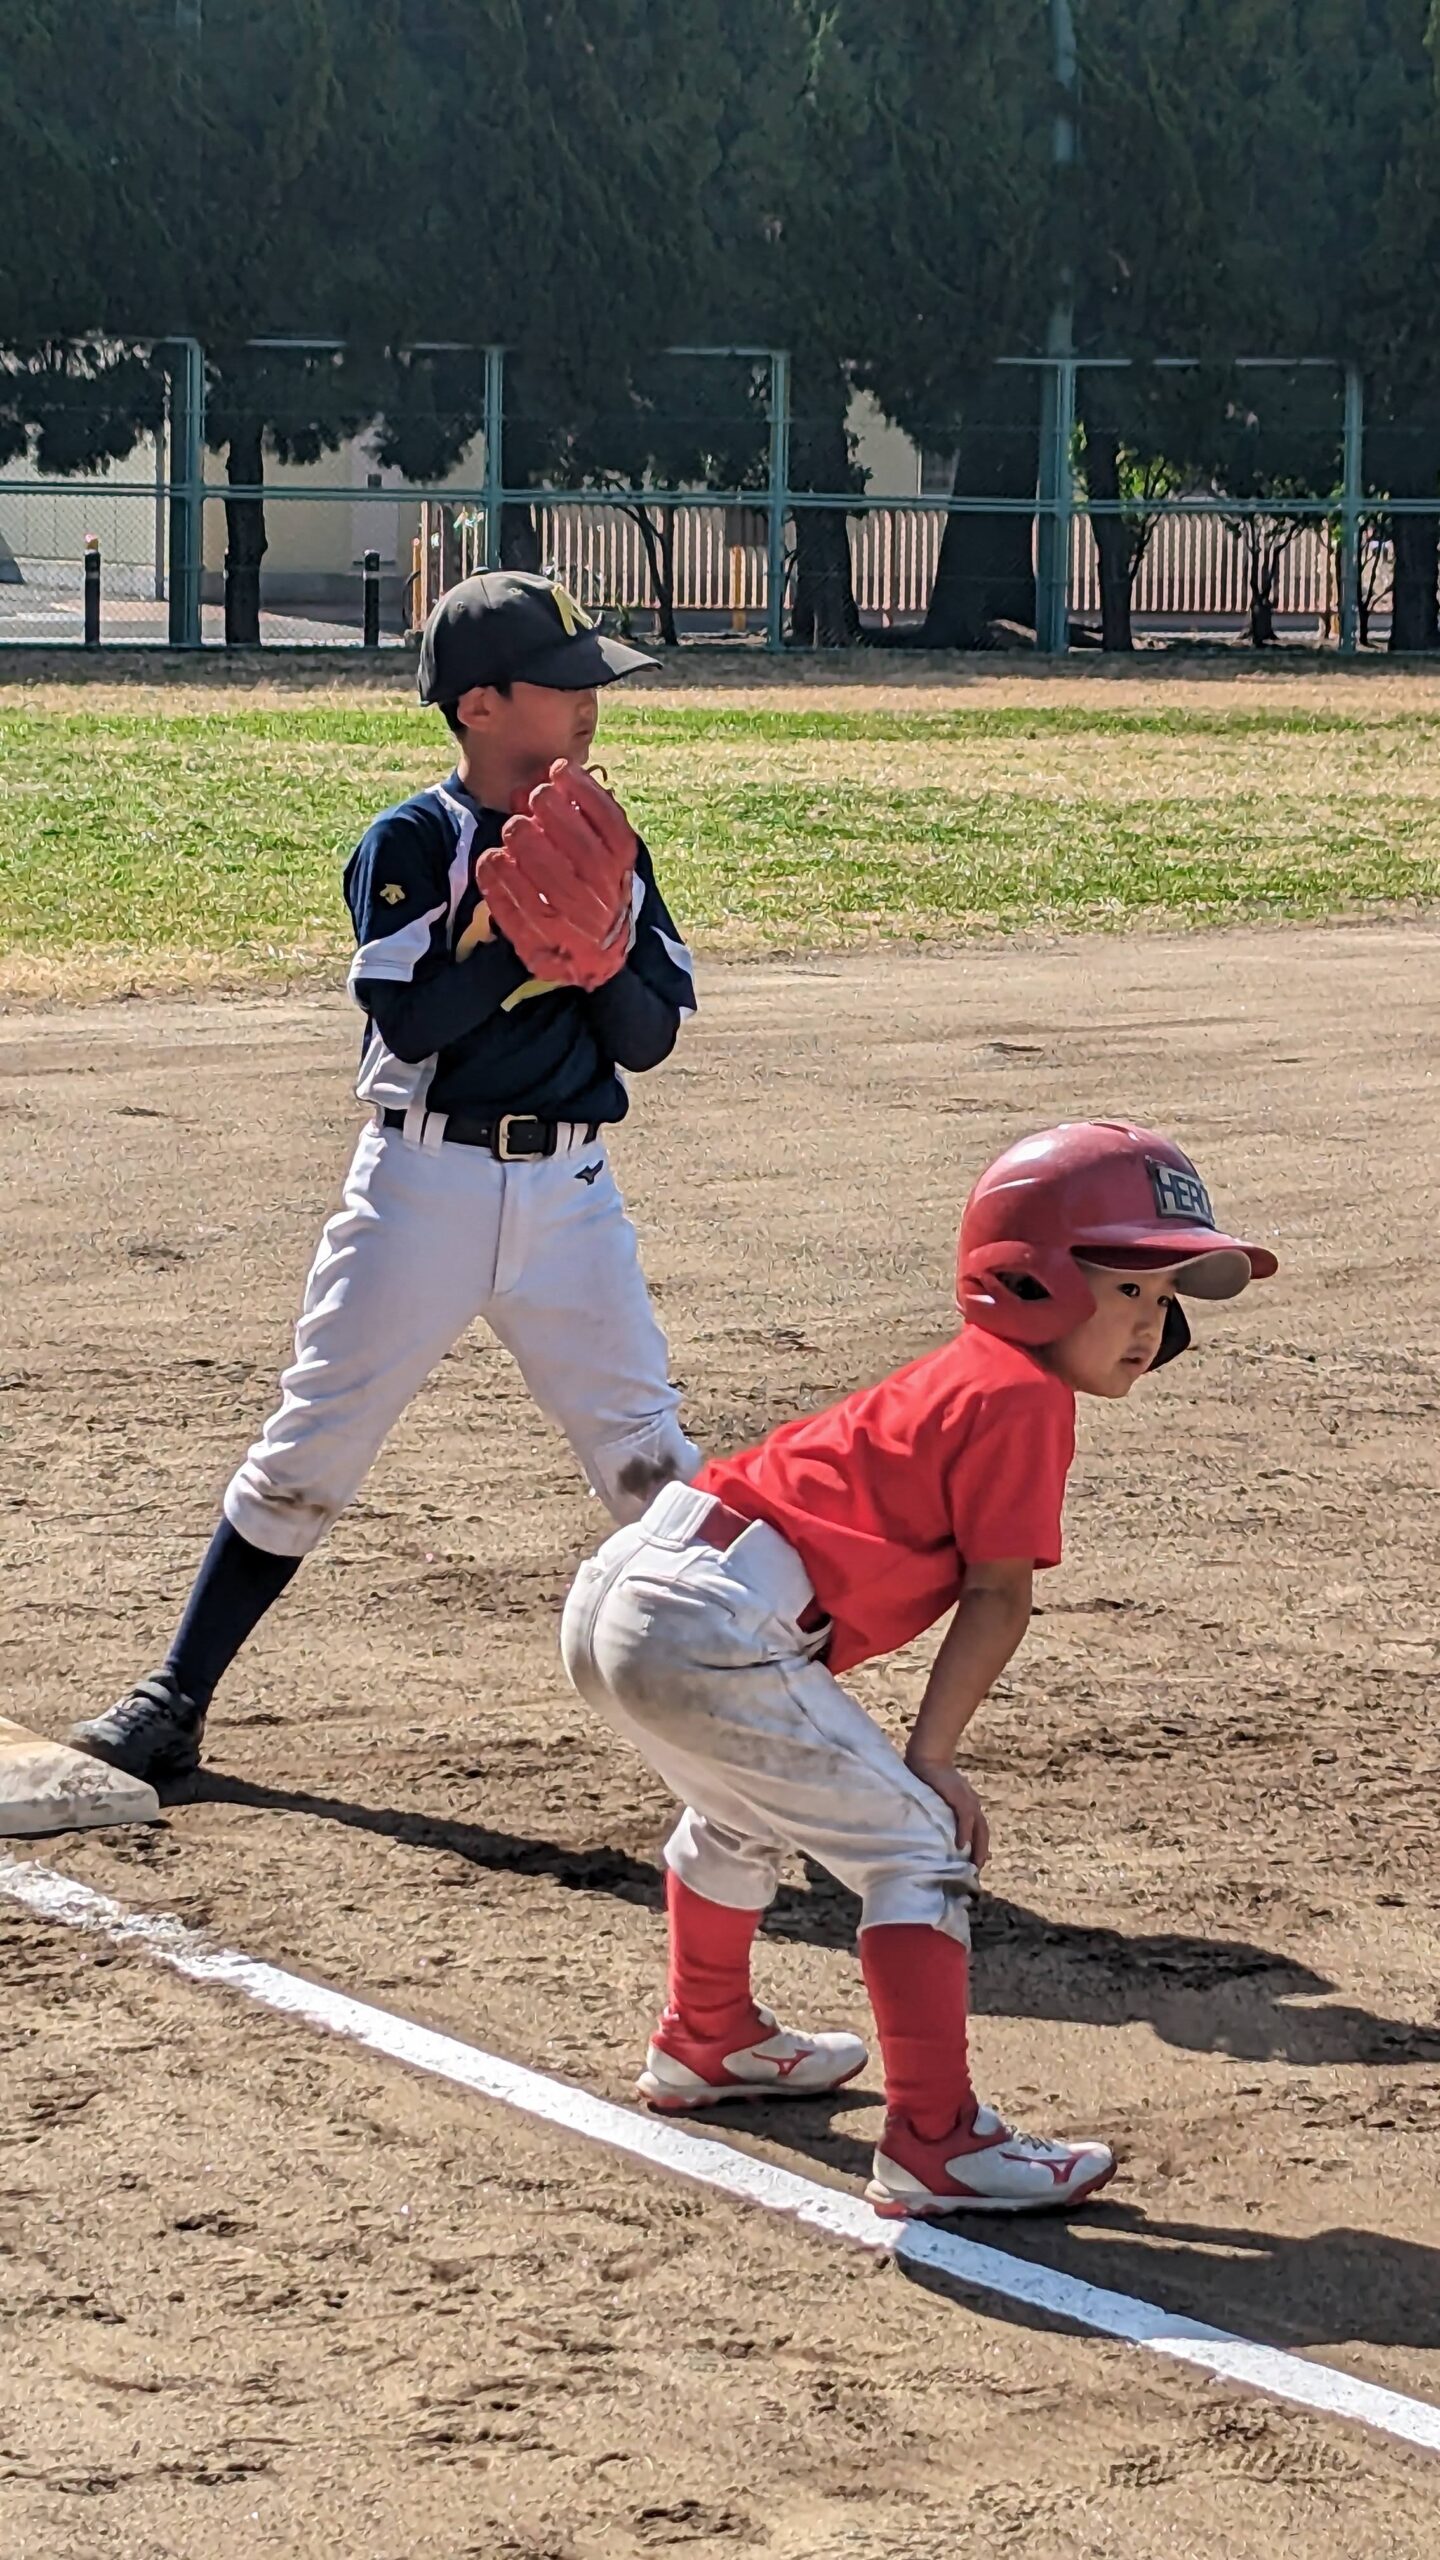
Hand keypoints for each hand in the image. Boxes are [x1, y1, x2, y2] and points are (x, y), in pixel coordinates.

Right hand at [905, 1752, 989, 1867]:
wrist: (927, 1756)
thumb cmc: (930, 1777)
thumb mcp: (942, 1798)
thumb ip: (945, 1813)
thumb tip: (944, 1833)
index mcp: (969, 1804)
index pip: (980, 1829)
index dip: (980, 1847)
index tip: (977, 1864)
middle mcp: (972, 1803)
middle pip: (983, 1832)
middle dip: (982, 1851)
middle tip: (977, 1870)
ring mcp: (967, 1800)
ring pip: (979, 1828)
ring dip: (978, 1847)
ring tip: (975, 1864)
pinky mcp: (959, 1797)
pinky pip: (965, 1819)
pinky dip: (965, 1833)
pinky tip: (961, 1846)